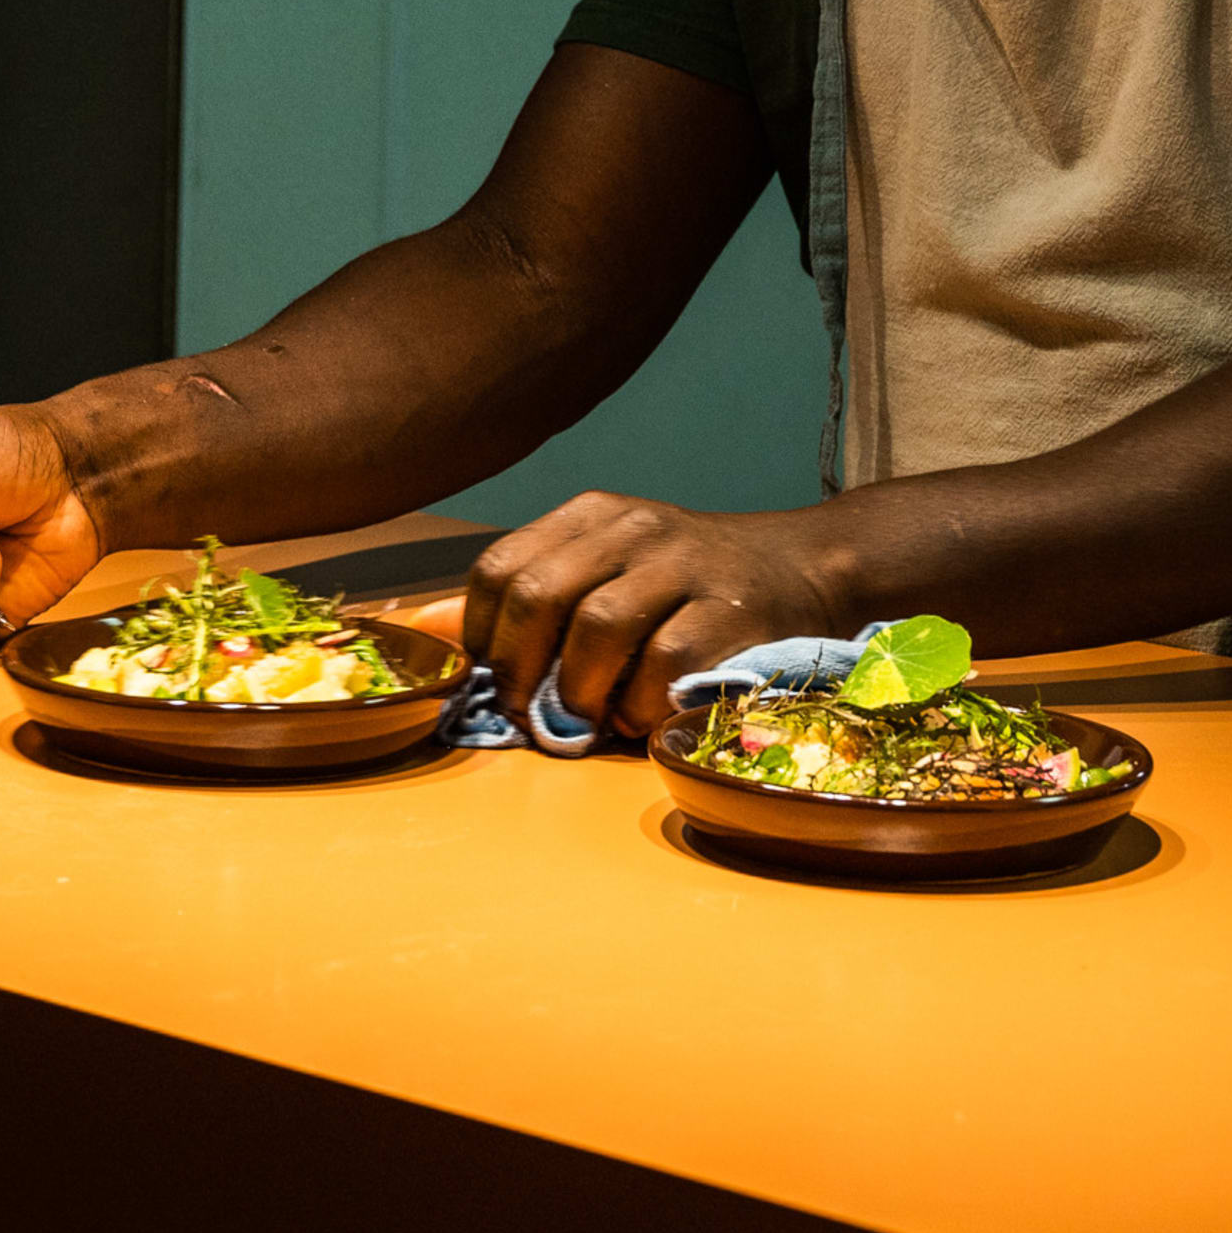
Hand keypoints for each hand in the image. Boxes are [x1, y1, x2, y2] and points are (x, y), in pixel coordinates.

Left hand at [462, 493, 847, 736]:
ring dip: (580, 691)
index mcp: (592, 514)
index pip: (501, 566)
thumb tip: (427, 630)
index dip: (482, 633)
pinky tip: (640, 715)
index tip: (491, 680)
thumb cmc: (686, 580)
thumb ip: (526, 594)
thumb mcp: (604, 565)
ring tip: (588, 718)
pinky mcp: (731, 609)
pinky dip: (640, 701)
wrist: (804, 565)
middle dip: (519, 669)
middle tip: (527, 714)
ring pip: (598, 628)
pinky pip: (664, 661)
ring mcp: (684, 563)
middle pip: (539, 594)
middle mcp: (633, 527)